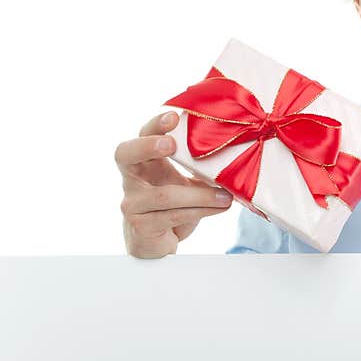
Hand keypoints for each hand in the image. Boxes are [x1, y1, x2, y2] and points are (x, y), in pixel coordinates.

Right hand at [115, 111, 233, 257]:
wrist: (158, 243)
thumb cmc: (174, 206)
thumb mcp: (186, 182)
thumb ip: (199, 168)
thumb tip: (235, 153)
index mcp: (145, 161)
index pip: (143, 135)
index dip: (155, 125)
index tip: (173, 117)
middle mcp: (132, 179)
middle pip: (125, 154)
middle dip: (147, 146)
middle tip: (170, 144)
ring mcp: (132, 203)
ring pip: (165, 194)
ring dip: (201, 195)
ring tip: (226, 197)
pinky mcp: (141, 226)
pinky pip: (173, 215)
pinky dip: (201, 211)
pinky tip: (220, 208)